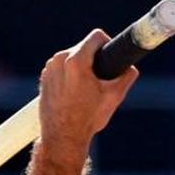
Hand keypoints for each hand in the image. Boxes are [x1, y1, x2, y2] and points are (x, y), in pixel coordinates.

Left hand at [37, 29, 138, 158]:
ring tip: (87, 87)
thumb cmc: (87, 118)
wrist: (63, 137)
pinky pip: (60, 68)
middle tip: (101, 78)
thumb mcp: (114, 96)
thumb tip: (131, 68)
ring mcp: (49, 69)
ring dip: (81, 66)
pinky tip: (75, 91)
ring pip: (71, 57)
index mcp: (75, 60)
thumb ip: (127, 76)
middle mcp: (58, 60)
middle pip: (83, 47)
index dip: (108, 44)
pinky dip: (69, 75)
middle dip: (94, 58)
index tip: (110, 57)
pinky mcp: (44, 78)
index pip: (96, 37)